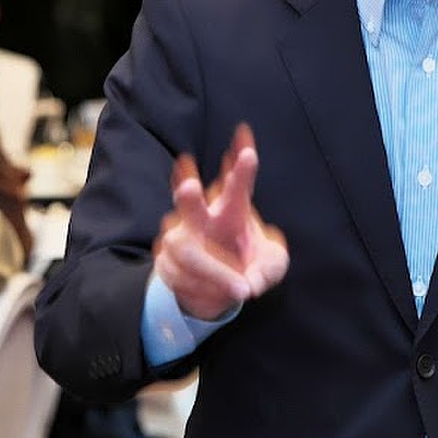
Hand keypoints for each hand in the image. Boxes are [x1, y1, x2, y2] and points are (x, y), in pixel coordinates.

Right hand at [153, 124, 289, 320]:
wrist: (218, 291)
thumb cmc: (249, 269)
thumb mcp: (272, 266)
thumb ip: (268, 270)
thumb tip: (252, 280)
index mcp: (232, 210)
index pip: (237, 187)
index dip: (241, 169)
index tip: (245, 144)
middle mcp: (202, 218)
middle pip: (189, 202)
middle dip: (188, 195)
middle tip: (190, 187)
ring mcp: (179, 238)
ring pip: (185, 250)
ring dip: (215, 272)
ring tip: (243, 289)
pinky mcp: (165, 260)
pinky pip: (179, 275)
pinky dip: (204, 288)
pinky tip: (219, 292)